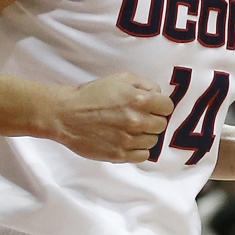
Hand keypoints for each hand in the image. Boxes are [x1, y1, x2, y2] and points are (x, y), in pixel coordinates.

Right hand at [52, 71, 172, 162]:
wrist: (66, 115)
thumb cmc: (92, 95)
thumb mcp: (120, 78)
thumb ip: (144, 84)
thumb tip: (158, 95)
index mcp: (139, 100)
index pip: (167, 107)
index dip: (160, 106)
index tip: (152, 107)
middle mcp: (137, 121)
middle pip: (161, 125)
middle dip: (152, 120)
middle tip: (137, 118)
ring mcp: (129, 140)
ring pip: (152, 141)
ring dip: (144, 135)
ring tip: (129, 129)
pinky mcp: (120, 155)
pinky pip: (143, 156)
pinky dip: (138, 149)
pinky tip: (127, 141)